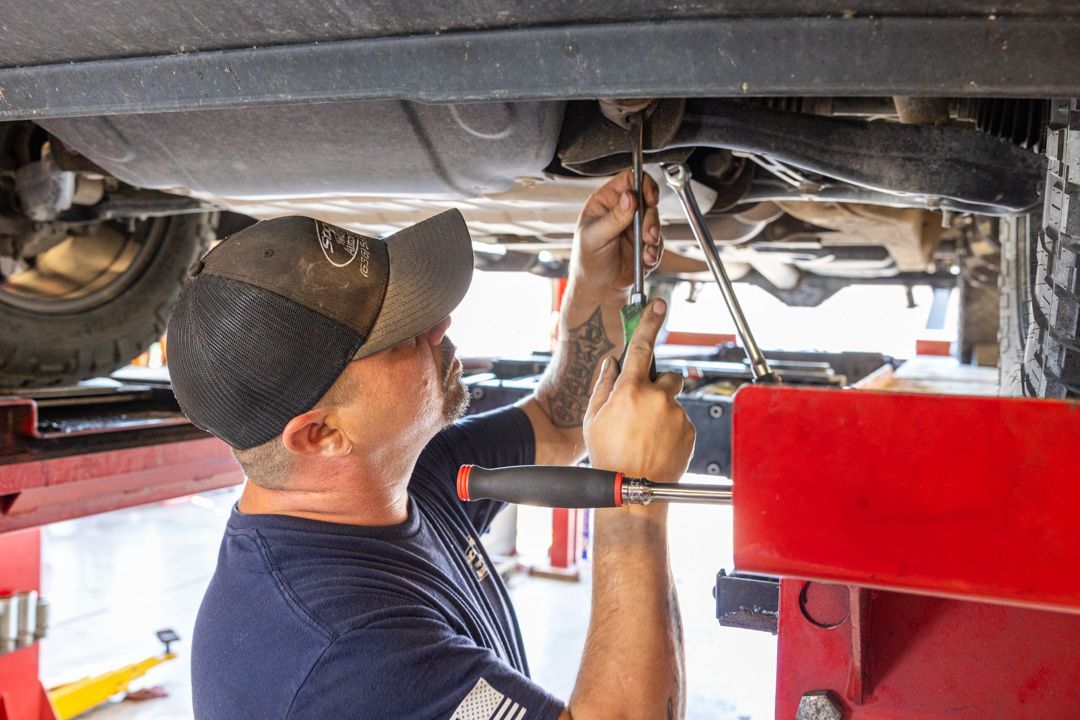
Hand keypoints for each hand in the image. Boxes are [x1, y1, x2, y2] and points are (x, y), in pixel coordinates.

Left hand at [572, 169, 662, 293]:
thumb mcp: (595, 237)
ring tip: (646, 249)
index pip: (629, 180)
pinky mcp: (645, 243)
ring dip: (654, 235)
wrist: (598, 289)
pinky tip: (646, 258)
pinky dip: (655, 251)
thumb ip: (614, 217)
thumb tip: (629, 197)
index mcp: (605, 202)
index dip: (642, 184)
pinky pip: (659, 242)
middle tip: (647, 234)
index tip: (649, 197)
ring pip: (656, 220)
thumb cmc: (587, 262)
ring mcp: (635, 227)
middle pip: (647, 200)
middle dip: (651, 218)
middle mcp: (622, 211)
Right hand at [583, 299, 694, 484]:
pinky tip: (657, 445)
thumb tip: (612, 363)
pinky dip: (672, 429)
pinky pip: (682, 421)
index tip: (659, 305)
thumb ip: (603, 385)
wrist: (632, 491)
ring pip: (673, 402)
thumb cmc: (608, 457)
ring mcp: (677, 415)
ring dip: (663, 412)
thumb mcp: (592, 418)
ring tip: (646, 436)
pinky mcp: (690, 431)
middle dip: (658, 387)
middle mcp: (657, 398)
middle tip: (642, 409)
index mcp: (630, 391)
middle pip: (666, 377)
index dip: (651, 322)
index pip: (641, 347)